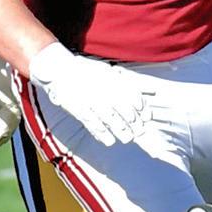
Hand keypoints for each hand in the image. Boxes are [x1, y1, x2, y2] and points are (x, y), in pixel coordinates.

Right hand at [27, 41, 148, 146]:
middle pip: (125, 112)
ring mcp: (92, 102)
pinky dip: (102, 134)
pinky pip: (93, 124)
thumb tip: (152, 89)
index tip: (145, 117)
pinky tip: (109, 141)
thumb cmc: (86, 70)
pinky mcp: (79, 110)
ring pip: (111, 121)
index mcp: (113, 81)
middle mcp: (105, 92)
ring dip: (121, 131)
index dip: (141, 110)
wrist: (60, 70)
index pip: (134, 98)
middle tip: (139, 132)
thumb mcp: (108, 72)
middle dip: (134, 124)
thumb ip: (127, 82)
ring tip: (127, 138)